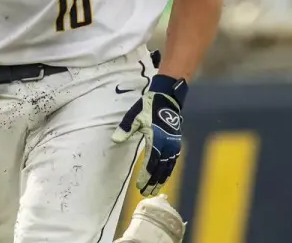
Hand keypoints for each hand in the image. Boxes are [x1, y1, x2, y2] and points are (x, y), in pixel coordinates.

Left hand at [111, 74, 187, 195]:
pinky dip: (168, 171)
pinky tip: (164, 177)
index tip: (139, 186)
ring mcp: (173, 144)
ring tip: (155, 190)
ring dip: (161, 179)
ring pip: (168, 167)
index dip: (145, 176)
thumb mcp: (135, 115)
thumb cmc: (149, 106)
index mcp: (156, 139)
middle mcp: (167, 145)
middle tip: (146, 193)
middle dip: (153, 182)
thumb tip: (115, 139)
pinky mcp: (176, 143)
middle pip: (160, 169)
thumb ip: (126, 128)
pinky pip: (173, 161)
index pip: (151, 163)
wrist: (168, 98)